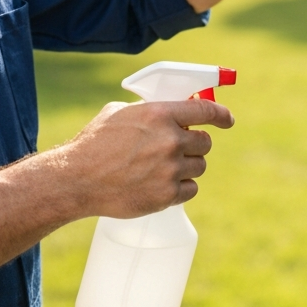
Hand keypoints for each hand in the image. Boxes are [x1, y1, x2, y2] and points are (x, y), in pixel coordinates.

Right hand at [62, 98, 233, 217]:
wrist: (78, 178)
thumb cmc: (94, 142)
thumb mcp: (119, 112)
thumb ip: (147, 111)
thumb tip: (165, 113)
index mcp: (160, 114)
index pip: (206, 111)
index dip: (222, 115)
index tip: (228, 120)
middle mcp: (170, 140)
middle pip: (205, 142)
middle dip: (195, 144)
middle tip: (180, 147)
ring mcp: (170, 169)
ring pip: (199, 167)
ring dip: (187, 166)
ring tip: (164, 167)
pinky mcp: (167, 195)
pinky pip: (190, 190)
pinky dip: (181, 187)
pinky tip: (163, 183)